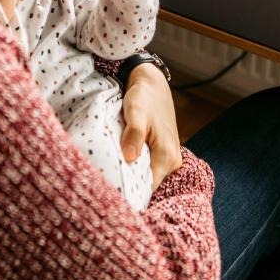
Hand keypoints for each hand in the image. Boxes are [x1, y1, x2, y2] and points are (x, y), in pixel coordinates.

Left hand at [120, 62, 181, 188]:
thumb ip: (134, 134)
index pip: (148, 190)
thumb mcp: (136, 112)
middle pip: (149, 187)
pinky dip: (137, 172)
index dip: (130, 195)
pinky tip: (122, 169)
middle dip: (130, 190)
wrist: (152, 84)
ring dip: (133, 181)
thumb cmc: (143, 98)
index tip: (111, 196)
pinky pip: (150, 171)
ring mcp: (170, 160)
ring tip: (112, 180)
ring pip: (149, 180)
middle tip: (107, 190)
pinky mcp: (164, 155)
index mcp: (167, 157)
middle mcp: (172, 163)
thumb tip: (129, 158)